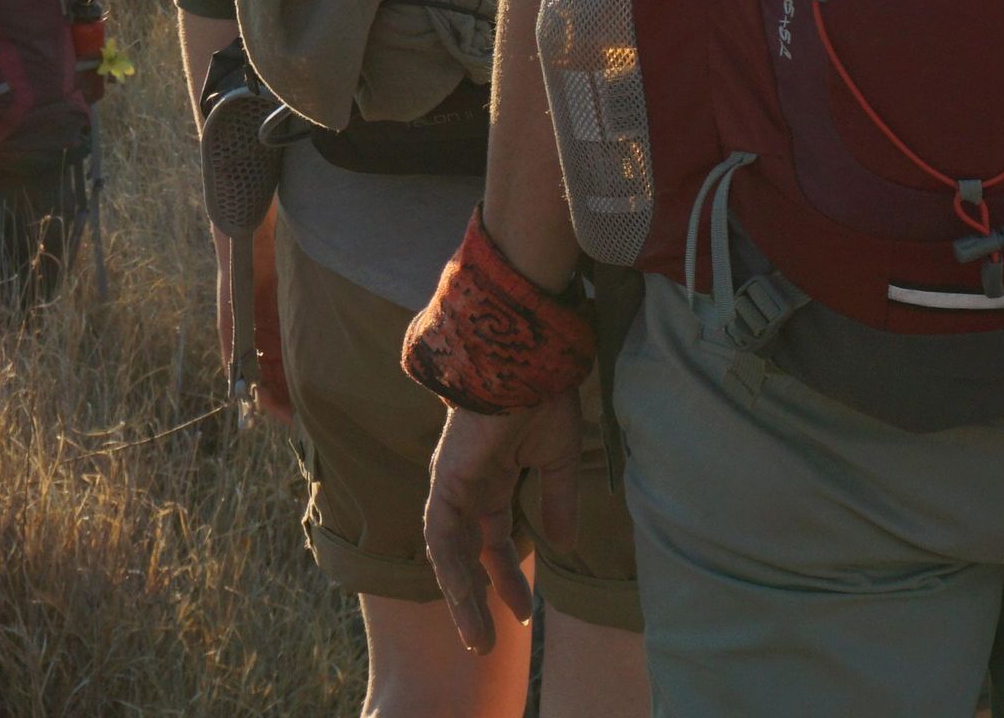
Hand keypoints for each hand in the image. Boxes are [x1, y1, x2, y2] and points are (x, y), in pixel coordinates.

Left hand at [425, 399, 580, 654]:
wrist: (524, 360)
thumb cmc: (541, 395)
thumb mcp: (557, 458)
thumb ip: (558, 500)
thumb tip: (561, 543)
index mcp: (489, 478)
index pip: (492, 539)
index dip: (506, 575)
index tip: (523, 612)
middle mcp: (464, 485)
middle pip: (465, 554)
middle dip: (476, 598)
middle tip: (486, 642)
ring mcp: (451, 483)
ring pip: (449, 554)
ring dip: (462, 597)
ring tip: (476, 639)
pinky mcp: (446, 481)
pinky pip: (442, 536)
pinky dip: (453, 569)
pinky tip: (468, 600)